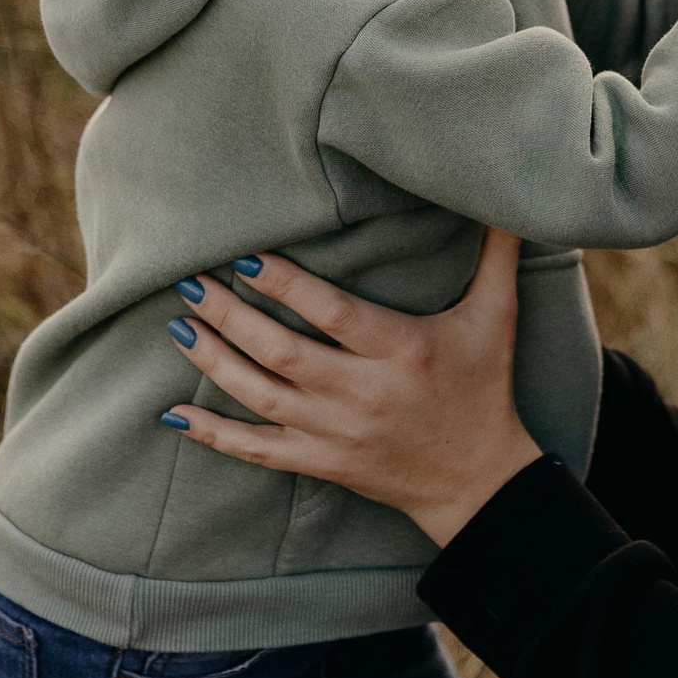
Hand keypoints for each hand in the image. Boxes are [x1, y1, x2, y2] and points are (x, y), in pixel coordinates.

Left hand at [161, 228, 540, 546]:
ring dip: (214, 362)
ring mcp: (337, 433)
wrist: (477, 481)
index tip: (246, 256)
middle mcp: (364, 393)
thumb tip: (501, 196)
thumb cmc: (484, 387)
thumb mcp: (497, 316)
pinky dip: (215, 435)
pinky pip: (258, 451)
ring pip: (262, 397)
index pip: (334, 314)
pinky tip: (176, 413)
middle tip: (190, 282)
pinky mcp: (322, 462)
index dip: (287, 286)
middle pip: (284, 353)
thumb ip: (496, 253)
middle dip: (231, 318)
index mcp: (402, 350)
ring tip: (178, 326)